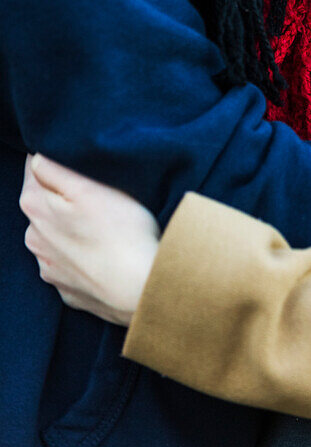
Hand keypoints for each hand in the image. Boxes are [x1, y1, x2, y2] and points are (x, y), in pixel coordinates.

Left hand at [20, 154, 159, 325]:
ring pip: (54, 235)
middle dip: (61, 194)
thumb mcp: (89, 187)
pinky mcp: (68, 290)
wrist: (142, 289)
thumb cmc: (121, 231)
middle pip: (42, 203)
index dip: (53, 157)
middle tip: (97, 189)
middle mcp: (34, 238)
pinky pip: (69, 262)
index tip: (78, 159)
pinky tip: (102, 252)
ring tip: (103, 223)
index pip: (33, 168)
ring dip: (69, 226)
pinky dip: (80, 254)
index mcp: (35, 207)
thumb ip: (54, 169)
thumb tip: (34, 156)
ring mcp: (50, 268)